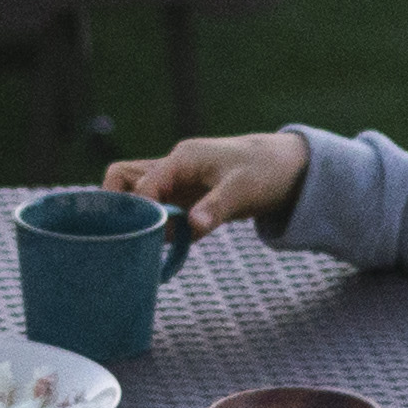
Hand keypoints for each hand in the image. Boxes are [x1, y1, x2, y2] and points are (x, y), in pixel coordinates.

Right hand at [100, 127, 309, 240]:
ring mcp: (177, 183)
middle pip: (123, 180)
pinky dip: (157, 228)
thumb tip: (191, 227)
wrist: (288, 166)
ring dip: (139, 220)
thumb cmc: (265, 170)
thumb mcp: (243, 190)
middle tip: (129, 237)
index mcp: (182, 159)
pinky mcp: (185, 198)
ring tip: (146, 247)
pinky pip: (158, 212)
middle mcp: (172, 168)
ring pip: (137, 196)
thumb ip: (215, 209)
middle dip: (119, 207)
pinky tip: (165, 249)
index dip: (140, 211)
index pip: (142, 184)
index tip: (145, 237)